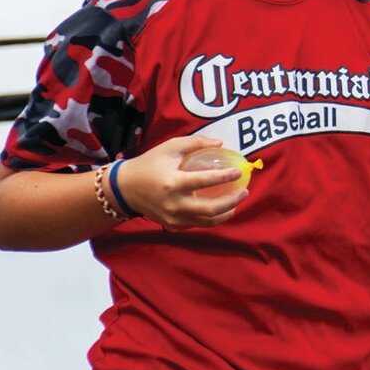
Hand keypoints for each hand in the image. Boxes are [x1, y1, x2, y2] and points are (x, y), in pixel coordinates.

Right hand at [114, 136, 246, 229]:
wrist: (124, 188)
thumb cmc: (149, 164)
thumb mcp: (170, 147)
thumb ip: (196, 143)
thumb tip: (220, 143)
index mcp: (173, 183)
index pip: (205, 181)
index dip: (225, 177)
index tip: (238, 171)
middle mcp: (174, 204)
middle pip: (210, 209)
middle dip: (232, 201)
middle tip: (244, 192)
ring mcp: (172, 218)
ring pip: (206, 222)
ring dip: (225, 214)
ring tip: (236, 204)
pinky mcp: (170, 225)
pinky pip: (195, 225)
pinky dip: (210, 219)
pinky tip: (219, 211)